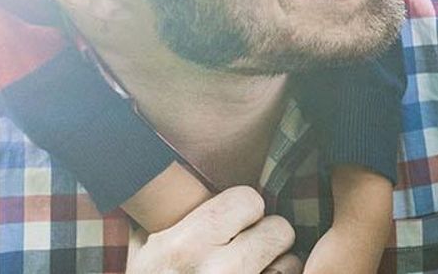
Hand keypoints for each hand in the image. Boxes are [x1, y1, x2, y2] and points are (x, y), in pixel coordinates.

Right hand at [127, 185, 303, 273]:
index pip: (249, 199)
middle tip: (245, 249)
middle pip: (279, 229)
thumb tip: (178, 173)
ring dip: (276, 266)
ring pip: (290, 262)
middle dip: (266, 237)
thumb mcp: (147, 252)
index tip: (232, 220)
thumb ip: (169, 216)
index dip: (243, 209)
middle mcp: (218, 271)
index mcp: (185, 245)